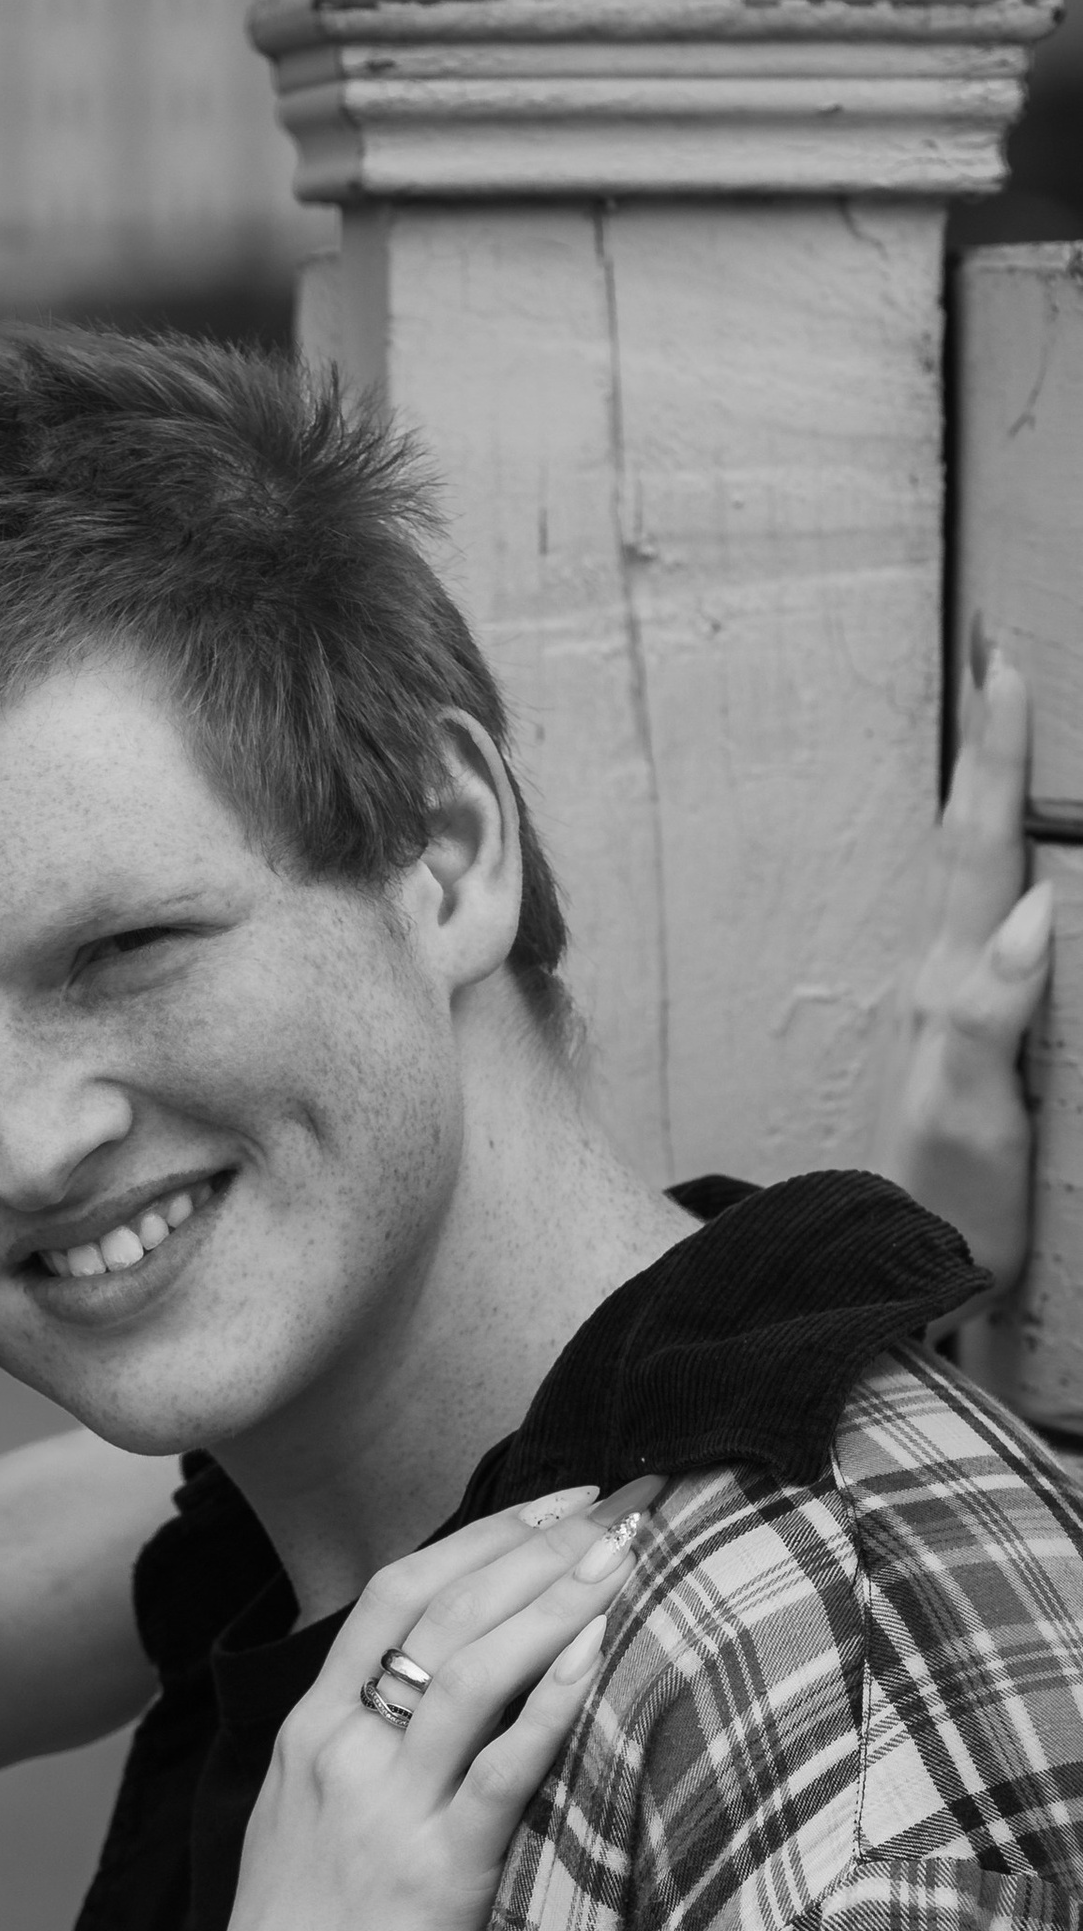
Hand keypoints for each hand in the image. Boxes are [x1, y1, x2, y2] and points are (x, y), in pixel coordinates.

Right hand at [203, 1482, 654, 1930]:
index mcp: (307, 1736)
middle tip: (621, 1496)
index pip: (393, 1596)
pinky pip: (507, 1765)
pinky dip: (559, 1699)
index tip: (558, 1502)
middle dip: (538, 1540)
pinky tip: (609, 1652)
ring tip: (632, 1550)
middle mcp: (340, 1753)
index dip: (481, 1537)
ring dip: (560, 1596)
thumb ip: (347, 1762)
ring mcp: (387, 1809)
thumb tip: (416, 1711)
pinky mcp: (438, 1873)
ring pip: (476, 1666)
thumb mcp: (297, 1834)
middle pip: (442, 1607)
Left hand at [880, 636, 1048, 1305]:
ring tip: (997, 731)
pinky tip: (1004, 867)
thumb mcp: (977, 1111)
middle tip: (999, 660)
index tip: (1006, 671)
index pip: (978, 853)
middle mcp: (937, 983)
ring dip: (981, 801)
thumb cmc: (945, 1203)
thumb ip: (994, 1010)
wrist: (893, 1271)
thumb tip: (1036, 908)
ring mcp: (939, 1009)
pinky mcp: (950, 1040)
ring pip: (964, 880)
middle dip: (986, 752)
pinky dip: (989, 871)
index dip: (996, 762)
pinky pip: (975, 929)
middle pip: (964, 846)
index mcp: (951, 987)